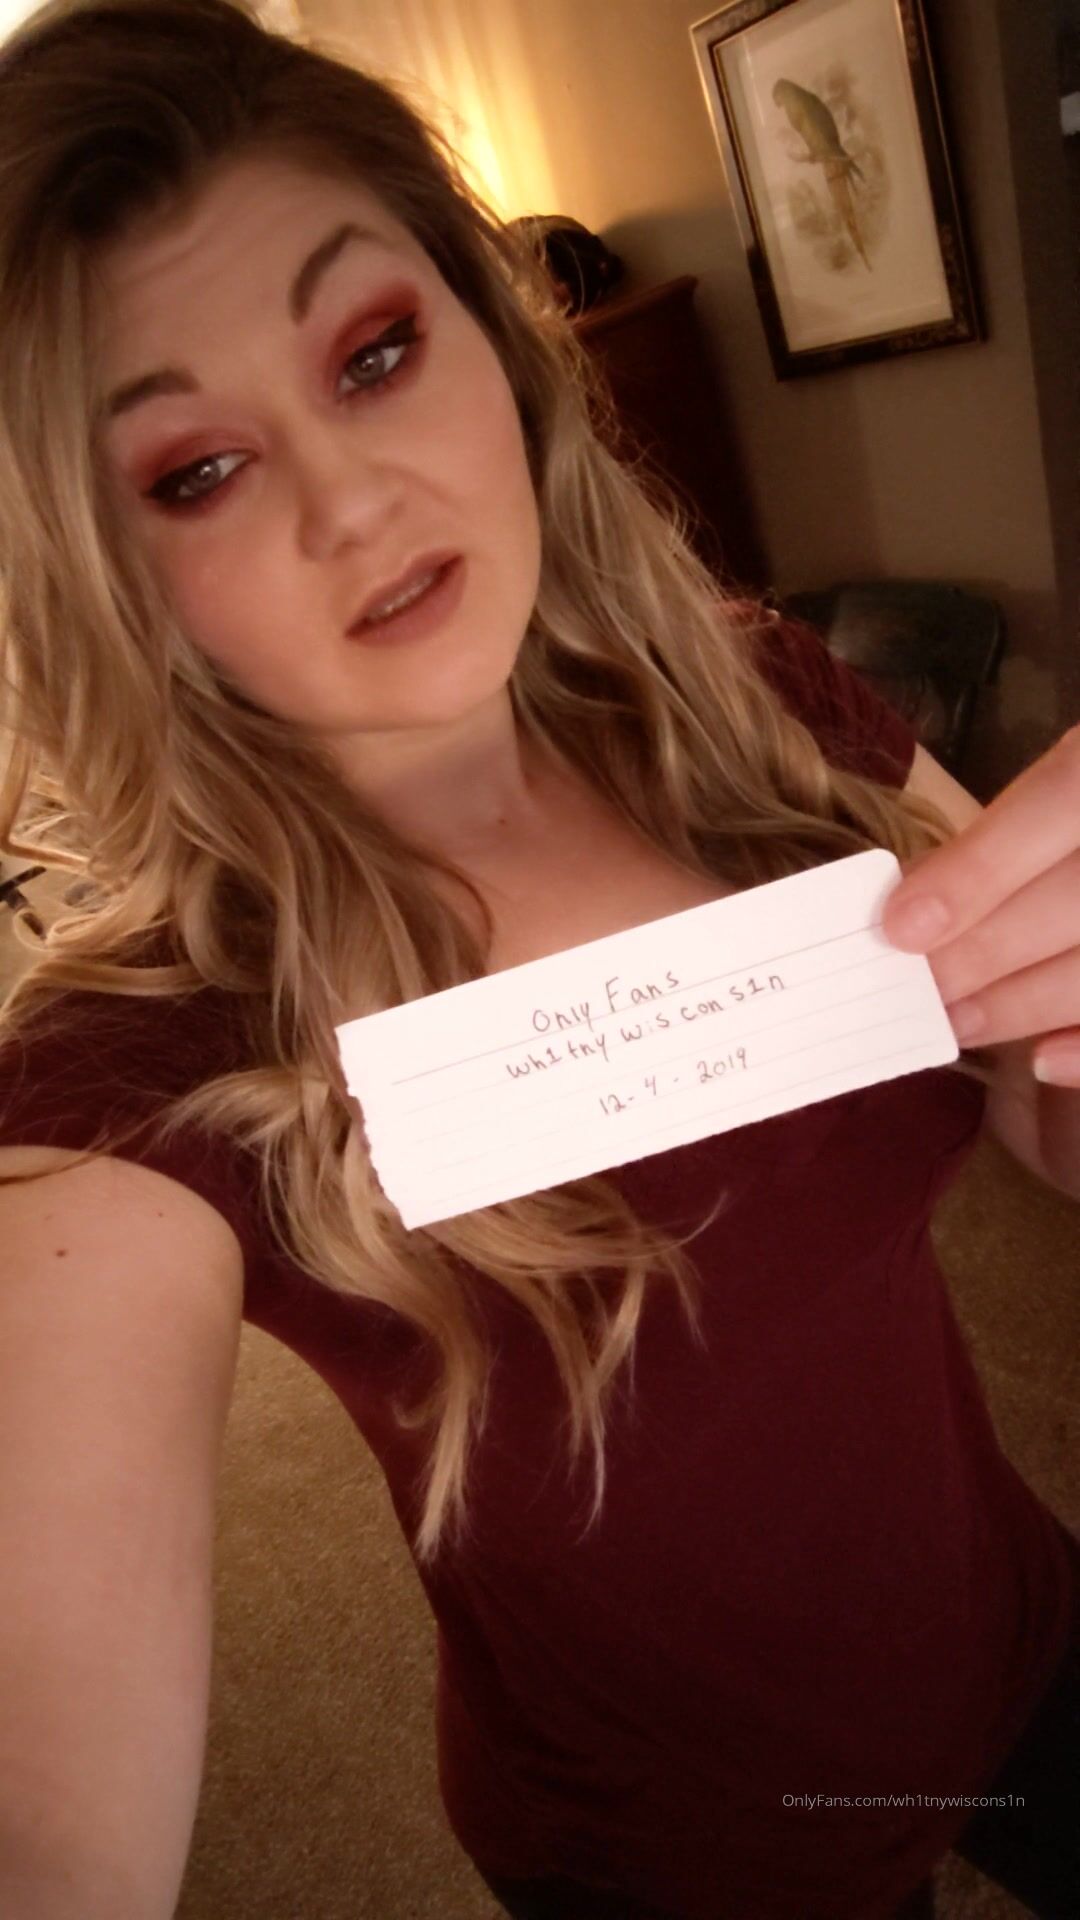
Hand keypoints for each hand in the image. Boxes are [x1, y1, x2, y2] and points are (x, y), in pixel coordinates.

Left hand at [881, 728, 1079, 1087]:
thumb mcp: (1068, 784)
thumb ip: (1004, 833)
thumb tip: (908, 902)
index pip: (1058, 800)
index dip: (981, 867)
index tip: (903, 925)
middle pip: (1077, 895)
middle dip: (987, 950)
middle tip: (916, 989)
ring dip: (1025, 1000)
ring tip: (957, 1021)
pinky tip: (1042, 1061)